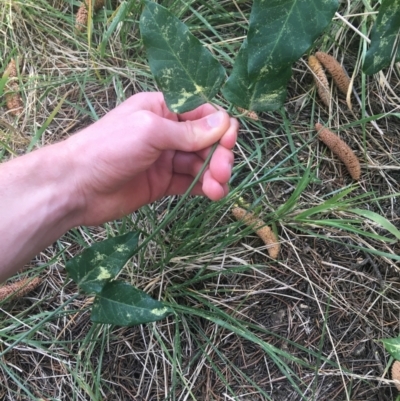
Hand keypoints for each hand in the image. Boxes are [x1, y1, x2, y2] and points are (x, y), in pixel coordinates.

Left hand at [67, 92, 237, 225]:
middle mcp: (167, 132)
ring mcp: (165, 159)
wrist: (77, 187)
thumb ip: (188, 131)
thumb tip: (225, 122)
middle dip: (218, 155)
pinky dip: (204, 188)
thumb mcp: (150, 131)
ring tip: (218, 190)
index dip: (220, 126)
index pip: (202, 113)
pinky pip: (190, 182)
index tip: (228, 142)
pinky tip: (214, 194)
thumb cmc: (109, 149)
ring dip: (214, 175)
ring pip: (200, 163)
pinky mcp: (163, 183)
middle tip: (222, 172)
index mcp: (162, 109)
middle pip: (206, 140)